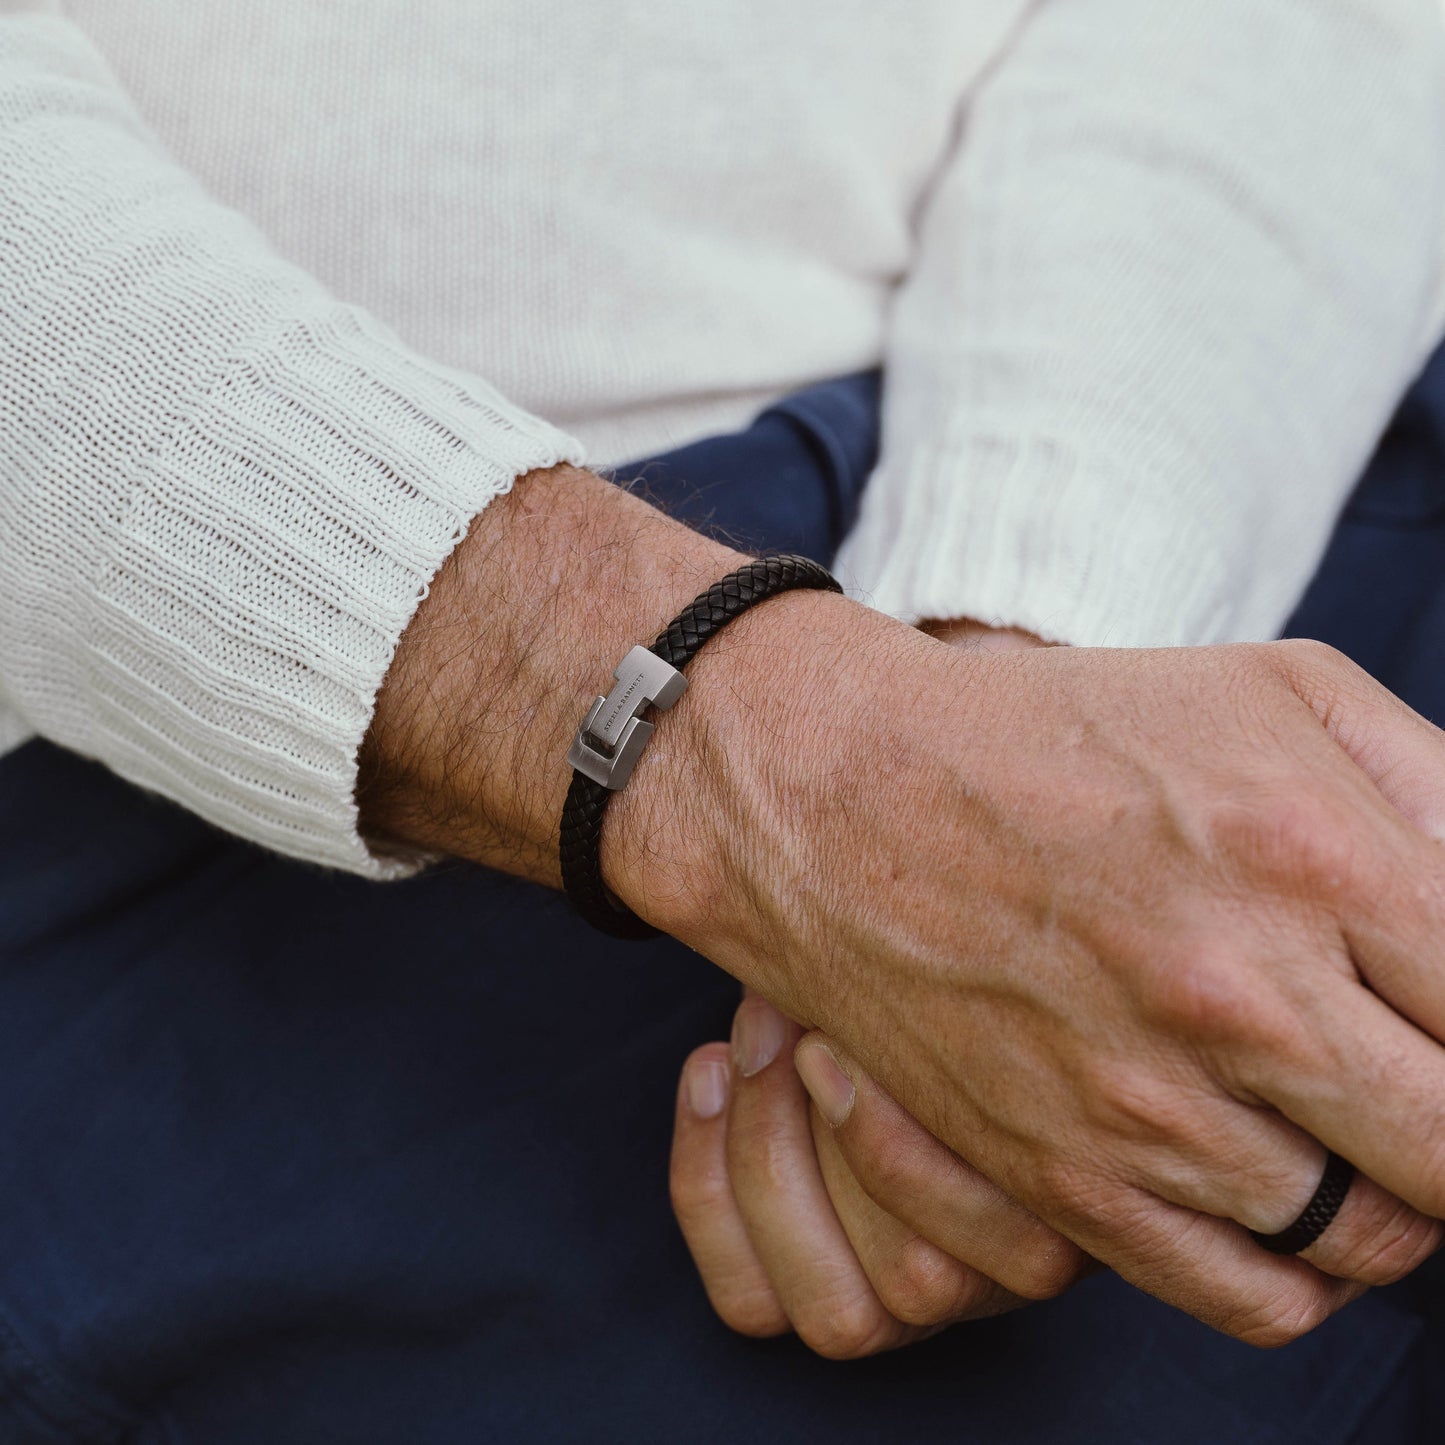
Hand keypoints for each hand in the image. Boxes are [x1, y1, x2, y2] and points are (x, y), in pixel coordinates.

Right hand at [617, 602, 1444, 1345]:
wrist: (842, 797)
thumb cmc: (1057, 732)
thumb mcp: (1269, 690)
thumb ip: (1440, 788)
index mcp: (1312, 857)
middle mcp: (1240, 997)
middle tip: (1420, 1069)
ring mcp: (1149, 1106)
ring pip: (1382, 1240)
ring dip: (1395, 1189)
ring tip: (1352, 1119)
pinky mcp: (1068, 1180)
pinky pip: (1260, 1299)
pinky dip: (1307, 1268)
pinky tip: (1283, 1185)